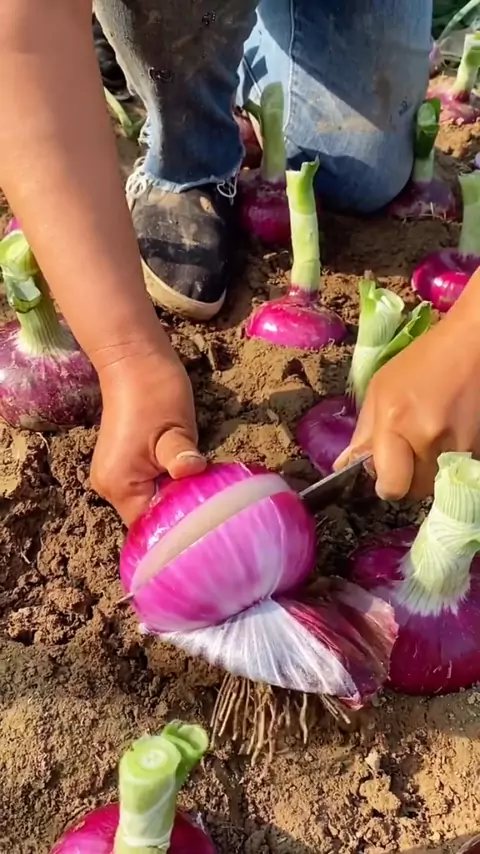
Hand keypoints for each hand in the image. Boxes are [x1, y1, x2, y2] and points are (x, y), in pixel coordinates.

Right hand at [91, 350, 205, 524]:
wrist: (134, 360)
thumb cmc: (152, 392)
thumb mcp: (174, 428)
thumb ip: (181, 457)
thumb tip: (193, 472)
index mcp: (118, 485)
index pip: (150, 528)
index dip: (178, 529)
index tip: (208, 523)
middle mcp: (112, 488)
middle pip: (151, 519)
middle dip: (181, 515)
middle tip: (213, 507)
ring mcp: (119, 476)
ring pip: (153, 503)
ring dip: (178, 498)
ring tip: (205, 492)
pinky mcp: (129, 465)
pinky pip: (152, 488)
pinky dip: (172, 485)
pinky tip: (191, 477)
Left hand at [334, 311, 479, 499]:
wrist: (472, 346)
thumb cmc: (422, 362)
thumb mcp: (380, 388)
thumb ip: (363, 432)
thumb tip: (345, 466)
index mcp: (397, 422)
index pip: (391, 486)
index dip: (386, 484)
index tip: (385, 473)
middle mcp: (429, 439)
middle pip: (414, 490)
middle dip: (407, 477)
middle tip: (407, 451)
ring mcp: (460, 446)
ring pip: (437, 483)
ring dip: (428, 470)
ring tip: (429, 437)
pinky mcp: (479, 447)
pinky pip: (457, 470)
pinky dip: (449, 461)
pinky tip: (446, 433)